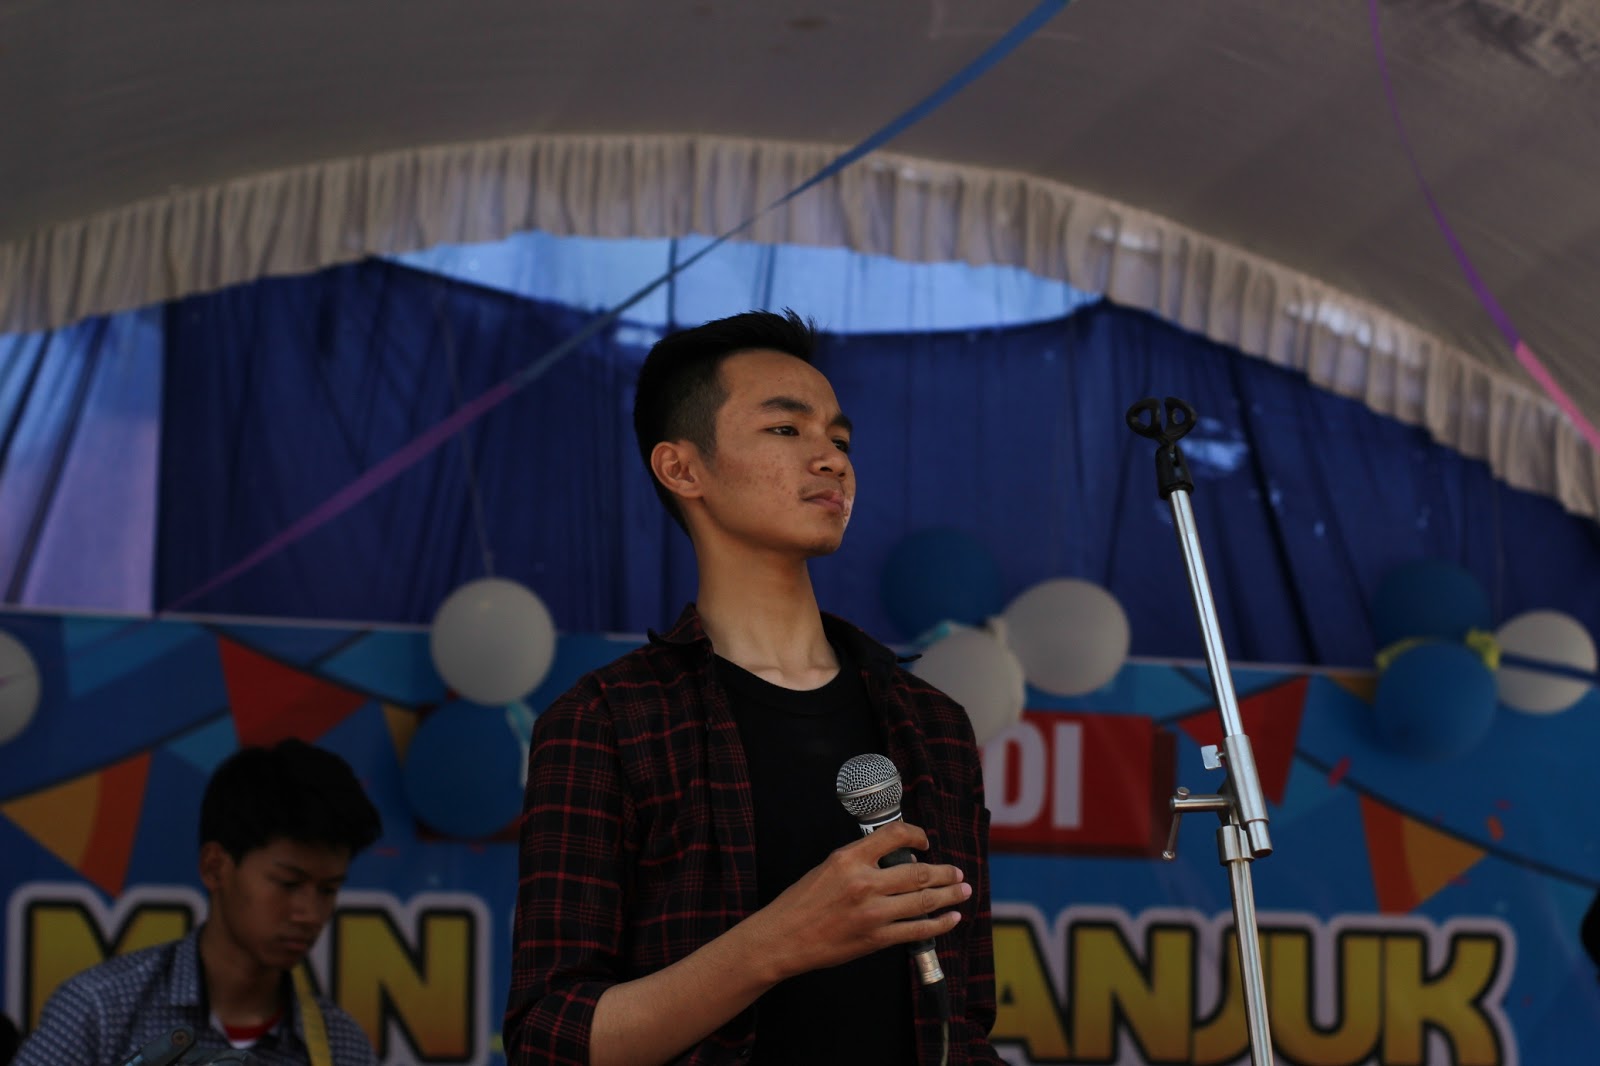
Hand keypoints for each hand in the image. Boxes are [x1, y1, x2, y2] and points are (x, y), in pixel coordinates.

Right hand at [744, 819, 970, 981]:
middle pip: (918, 872)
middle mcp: (864, 882)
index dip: (917, 835)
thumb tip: (902, 863)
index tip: (925, 842)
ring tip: (962, 891)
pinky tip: (951, 918)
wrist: (783, 937)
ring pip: (924, 899)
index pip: (894, 835)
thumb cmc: (801, 903)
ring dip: (949, 895)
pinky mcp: (876, 938)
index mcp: (850, 858)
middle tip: (958, 873)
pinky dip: (939, 924)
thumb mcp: (828, 867)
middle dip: (945, 872)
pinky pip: (917, 929)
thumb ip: (862, 861)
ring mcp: (872, 912)